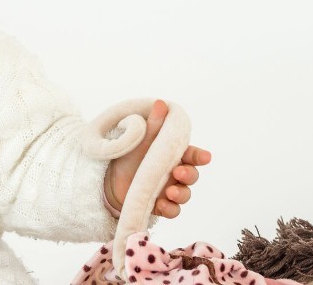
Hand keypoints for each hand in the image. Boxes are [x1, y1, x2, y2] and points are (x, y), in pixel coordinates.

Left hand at [103, 99, 211, 218]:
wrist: (107, 179)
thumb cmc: (128, 155)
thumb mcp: (139, 139)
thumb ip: (153, 125)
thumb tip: (161, 103)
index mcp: (172, 154)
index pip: (193, 155)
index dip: (200, 156)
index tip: (205, 157)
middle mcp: (174, 172)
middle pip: (192, 176)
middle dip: (189, 175)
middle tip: (178, 173)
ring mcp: (169, 189)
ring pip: (185, 194)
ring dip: (181, 194)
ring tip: (169, 193)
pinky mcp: (160, 205)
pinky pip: (173, 210)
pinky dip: (170, 209)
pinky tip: (161, 205)